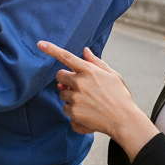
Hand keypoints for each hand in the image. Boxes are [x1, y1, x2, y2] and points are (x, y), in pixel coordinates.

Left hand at [37, 41, 158, 159]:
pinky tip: (86, 111)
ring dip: (70, 95)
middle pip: (60, 76)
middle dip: (66, 80)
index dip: (51, 49)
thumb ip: (96, 62)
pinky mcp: (73, 112)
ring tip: (88, 101)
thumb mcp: (112, 75)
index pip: (66, 57)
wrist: (124, 120)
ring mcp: (75, 98)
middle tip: (80, 86)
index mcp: (89, 71)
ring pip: (62, 92)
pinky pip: (64, 107)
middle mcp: (80, 82)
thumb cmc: (120, 96)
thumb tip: (85, 50)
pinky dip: (72, 109)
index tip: (40, 43)